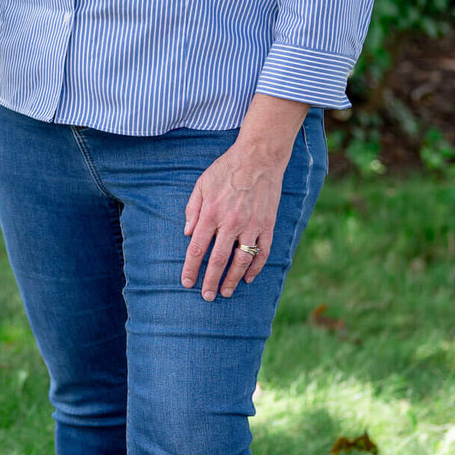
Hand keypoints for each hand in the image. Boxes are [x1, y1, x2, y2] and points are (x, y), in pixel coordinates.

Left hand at [181, 141, 286, 300]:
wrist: (259, 157)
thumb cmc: (226, 169)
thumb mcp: (201, 184)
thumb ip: (192, 209)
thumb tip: (187, 234)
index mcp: (211, 213)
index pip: (197, 248)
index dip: (191, 268)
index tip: (187, 283)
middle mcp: (231, 223)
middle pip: (218, 260)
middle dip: (211, 281)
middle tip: (206, 296)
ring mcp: (251, 225)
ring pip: (241, 261)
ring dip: (233, 279)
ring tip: (226, 292)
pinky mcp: (268, 225)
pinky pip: (262, 252)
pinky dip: (256, 268)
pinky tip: (248, 278)